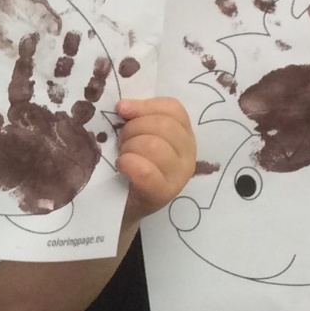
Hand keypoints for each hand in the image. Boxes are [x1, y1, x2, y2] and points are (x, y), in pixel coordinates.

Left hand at [116, 97, 194, 221]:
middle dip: (133, 129)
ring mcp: (179, 175)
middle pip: (163, 125)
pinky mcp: (164, 194)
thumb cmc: (131, 164)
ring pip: (155, 146)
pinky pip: (147, 172)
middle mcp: (188, 153)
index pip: (173, 108)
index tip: (122, 110)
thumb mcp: (136, 134)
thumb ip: (136, 117)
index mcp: (183, 134)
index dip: (144, 105)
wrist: (122, 205)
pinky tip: (122, 166)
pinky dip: (129, 164)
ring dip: (129, 147)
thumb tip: (123, 106)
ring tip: (123, 156)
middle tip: (121, 142)